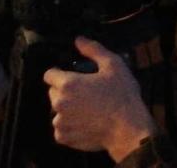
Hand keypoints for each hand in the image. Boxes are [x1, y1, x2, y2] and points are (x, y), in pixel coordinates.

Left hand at [43, 37, 154, 159]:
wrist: (127, 126)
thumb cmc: (121, 94)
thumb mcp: (113, 65)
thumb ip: (93, 50)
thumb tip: (78, 39)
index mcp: (68, 84)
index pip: (49, 74)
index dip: (60, 73)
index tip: (74, 76)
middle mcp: (58, 103)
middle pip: (53, 92)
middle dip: (65, 90)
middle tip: (86, 92)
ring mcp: (59, 122)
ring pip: (58, 111)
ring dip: (68, 108)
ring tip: (88, 109)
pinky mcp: (63, 137)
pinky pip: (61, 128)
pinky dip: (70, 125)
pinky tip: (86, 122)